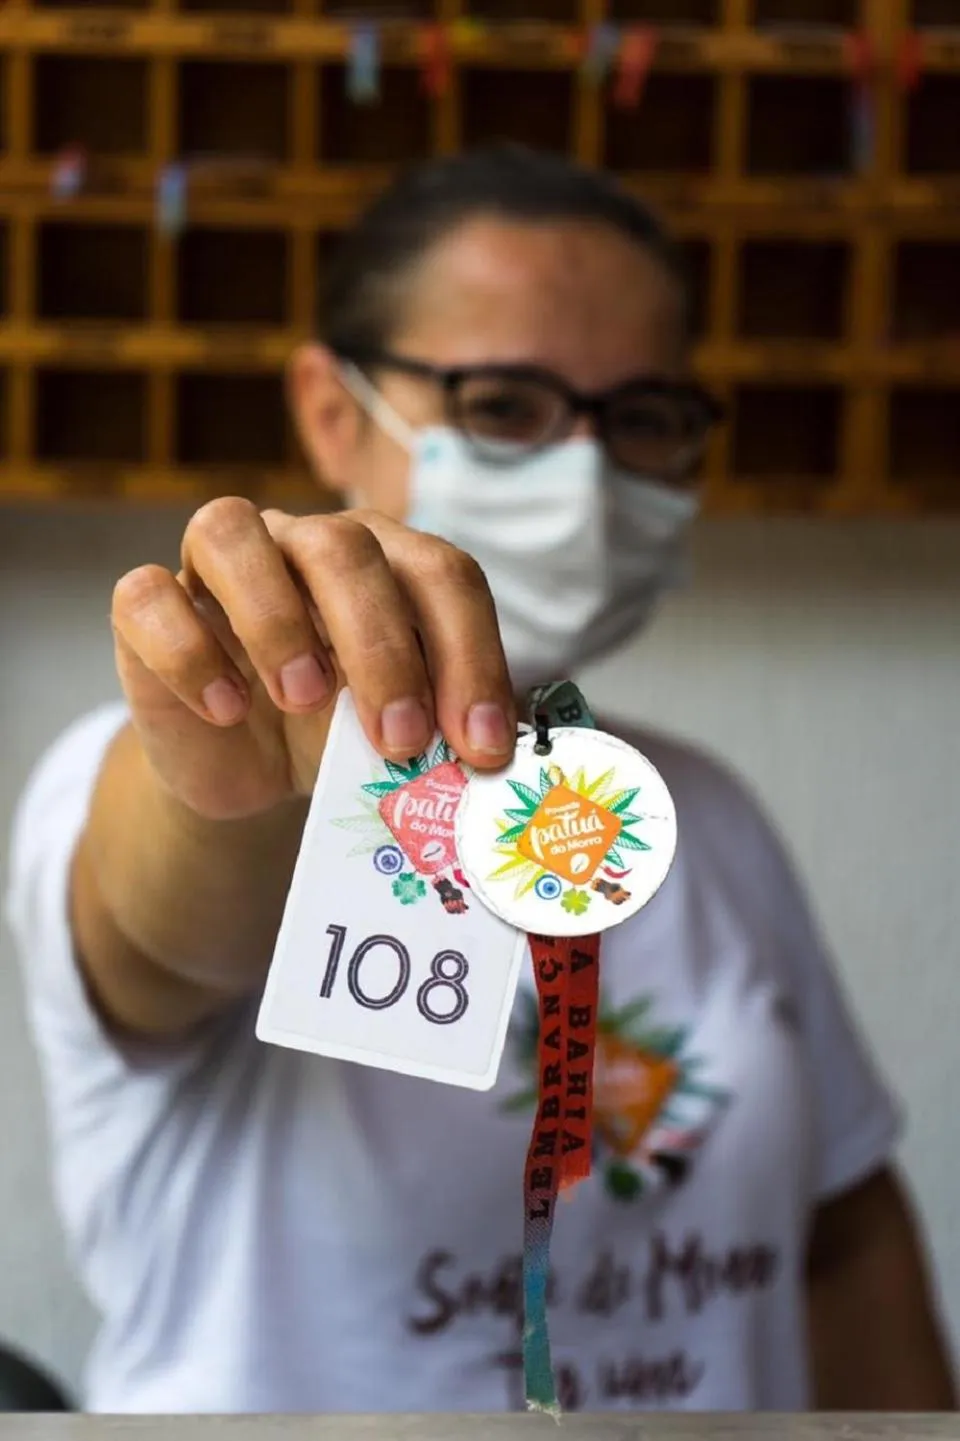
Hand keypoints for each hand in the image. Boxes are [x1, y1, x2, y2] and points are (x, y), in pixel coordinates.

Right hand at [111, 499, 515, 821]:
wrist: (249, 771)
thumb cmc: (336, 735)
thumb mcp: (396, 735)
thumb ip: (438, 728)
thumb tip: (491, 756)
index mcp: (385, 562)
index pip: (440, 572)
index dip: (469, 654)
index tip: (478, 745)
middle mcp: (303, 543)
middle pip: (343, 545)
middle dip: (382, 646)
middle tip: (401, 739)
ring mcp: (218, 567)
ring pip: (230, 530)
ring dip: (275, 618)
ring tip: (305, 701)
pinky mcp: (149, 608)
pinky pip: (148, 594)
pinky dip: (189, 652)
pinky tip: (227, 710)